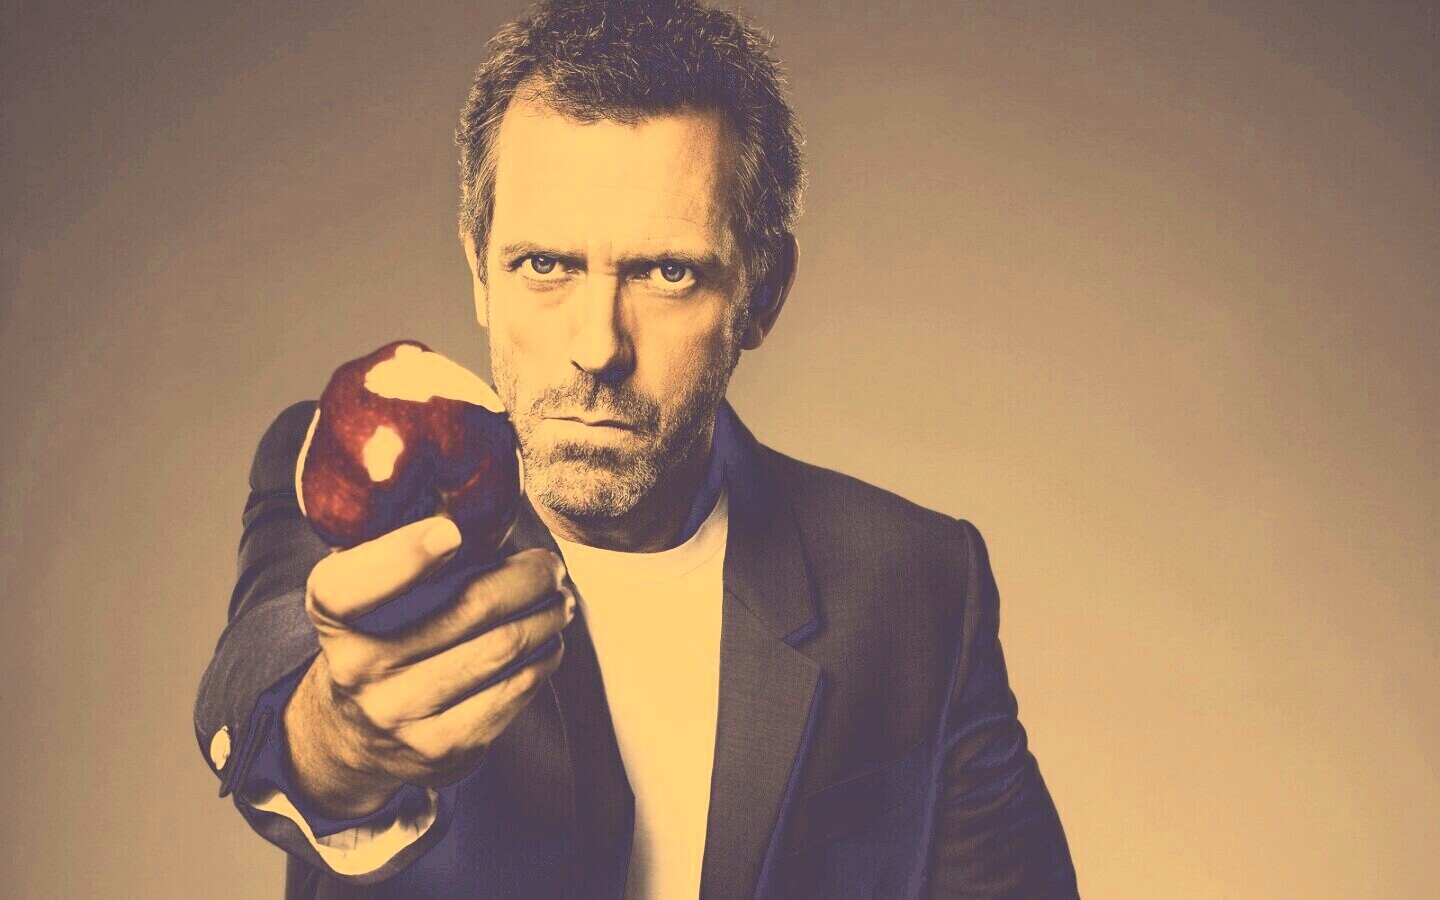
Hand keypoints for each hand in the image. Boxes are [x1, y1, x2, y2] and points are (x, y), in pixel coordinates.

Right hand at [284, 516, 571, 817]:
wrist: (352, 735)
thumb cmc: (375, 638)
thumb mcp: (361, 592)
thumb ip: (400, 549)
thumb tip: (477, 504)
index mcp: (332, 614)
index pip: (353, 587)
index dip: (403, 556)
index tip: (451, 533)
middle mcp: (357, 668)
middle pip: (468, 608)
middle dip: (528, 579)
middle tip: (551, 567)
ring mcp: (399, 714)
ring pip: (501, 649)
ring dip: (546, 618)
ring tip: (560, 601)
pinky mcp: (441, 749)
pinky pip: (512, 693)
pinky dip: (542, 660)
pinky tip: (548, 643)